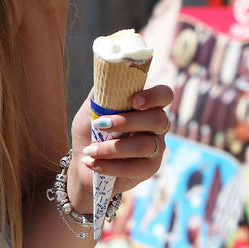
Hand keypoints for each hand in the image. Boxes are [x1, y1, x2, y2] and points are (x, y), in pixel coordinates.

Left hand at [69, 84, 172, 209]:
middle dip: (126, 122)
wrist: (84, 159)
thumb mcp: (92, 108)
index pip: (164, 95)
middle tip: (99, 124)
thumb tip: (106, 77)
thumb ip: (103, 93)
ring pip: (143, 145)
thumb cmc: (91, 130)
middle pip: (157, 120)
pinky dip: (108, 165)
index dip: (154, 96)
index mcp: (146, 106)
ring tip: (90, 150)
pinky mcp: (149, 169)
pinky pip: (134, 168)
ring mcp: (156, 148)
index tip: (134, 101)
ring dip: (111, 148)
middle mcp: (157, 126)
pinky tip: (91, 162)